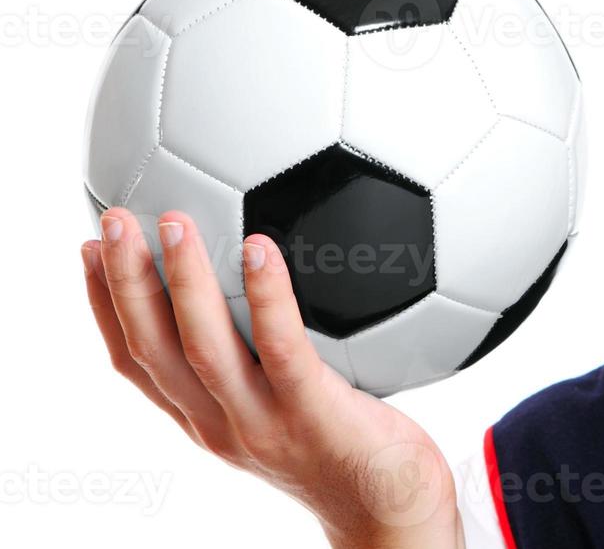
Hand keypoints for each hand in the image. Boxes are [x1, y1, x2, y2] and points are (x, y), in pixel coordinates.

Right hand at [81, 206, 464, 548]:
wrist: (388, 509)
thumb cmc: (347, 446)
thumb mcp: (283, 403)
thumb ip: (262, 357)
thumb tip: (263, 283)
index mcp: (206, 420)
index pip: (136, 363)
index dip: (105, 307)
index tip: (91, 250)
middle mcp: (220, 425)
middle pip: (152, 350)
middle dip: (124, 283)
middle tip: (113, 219)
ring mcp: (262, 422)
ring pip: (203, 348)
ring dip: (182, 282)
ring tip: (172, 223)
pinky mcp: (311, 413)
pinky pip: (282, 349)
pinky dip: (265, 298)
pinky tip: (260, 250)